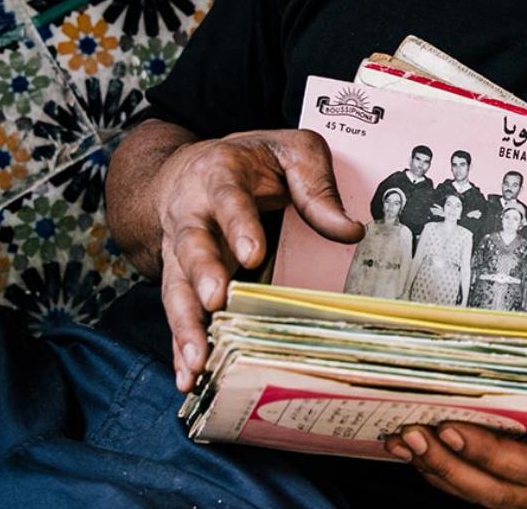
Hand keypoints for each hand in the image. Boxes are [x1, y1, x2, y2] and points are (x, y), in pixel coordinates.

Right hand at [153, 128, 363, 392]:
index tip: (252, 254)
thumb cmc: (256, 159)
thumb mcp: (294, 151)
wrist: (194, 167)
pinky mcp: (180, 279)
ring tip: (196, 360)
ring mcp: (180, 249)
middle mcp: (192, 212)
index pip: (228, 197)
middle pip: (192, 243)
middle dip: (203, 273)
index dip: (238, 224)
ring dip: (185, 324)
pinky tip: (188, 375)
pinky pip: (177, 312)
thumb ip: (318, 186)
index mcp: (220, 174)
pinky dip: (181, 344)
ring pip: (176, 286)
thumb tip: (350, 231)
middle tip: (216, 300)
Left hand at [384, 328, 526, 506]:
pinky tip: (423, 448)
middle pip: (497, 492)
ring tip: (405, 441)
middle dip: (449, 466)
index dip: (488, 452)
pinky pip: (484, 486)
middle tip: (412, 436)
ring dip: (441, 472)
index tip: (452, 426)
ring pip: (485, 495)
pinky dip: (451, 470)